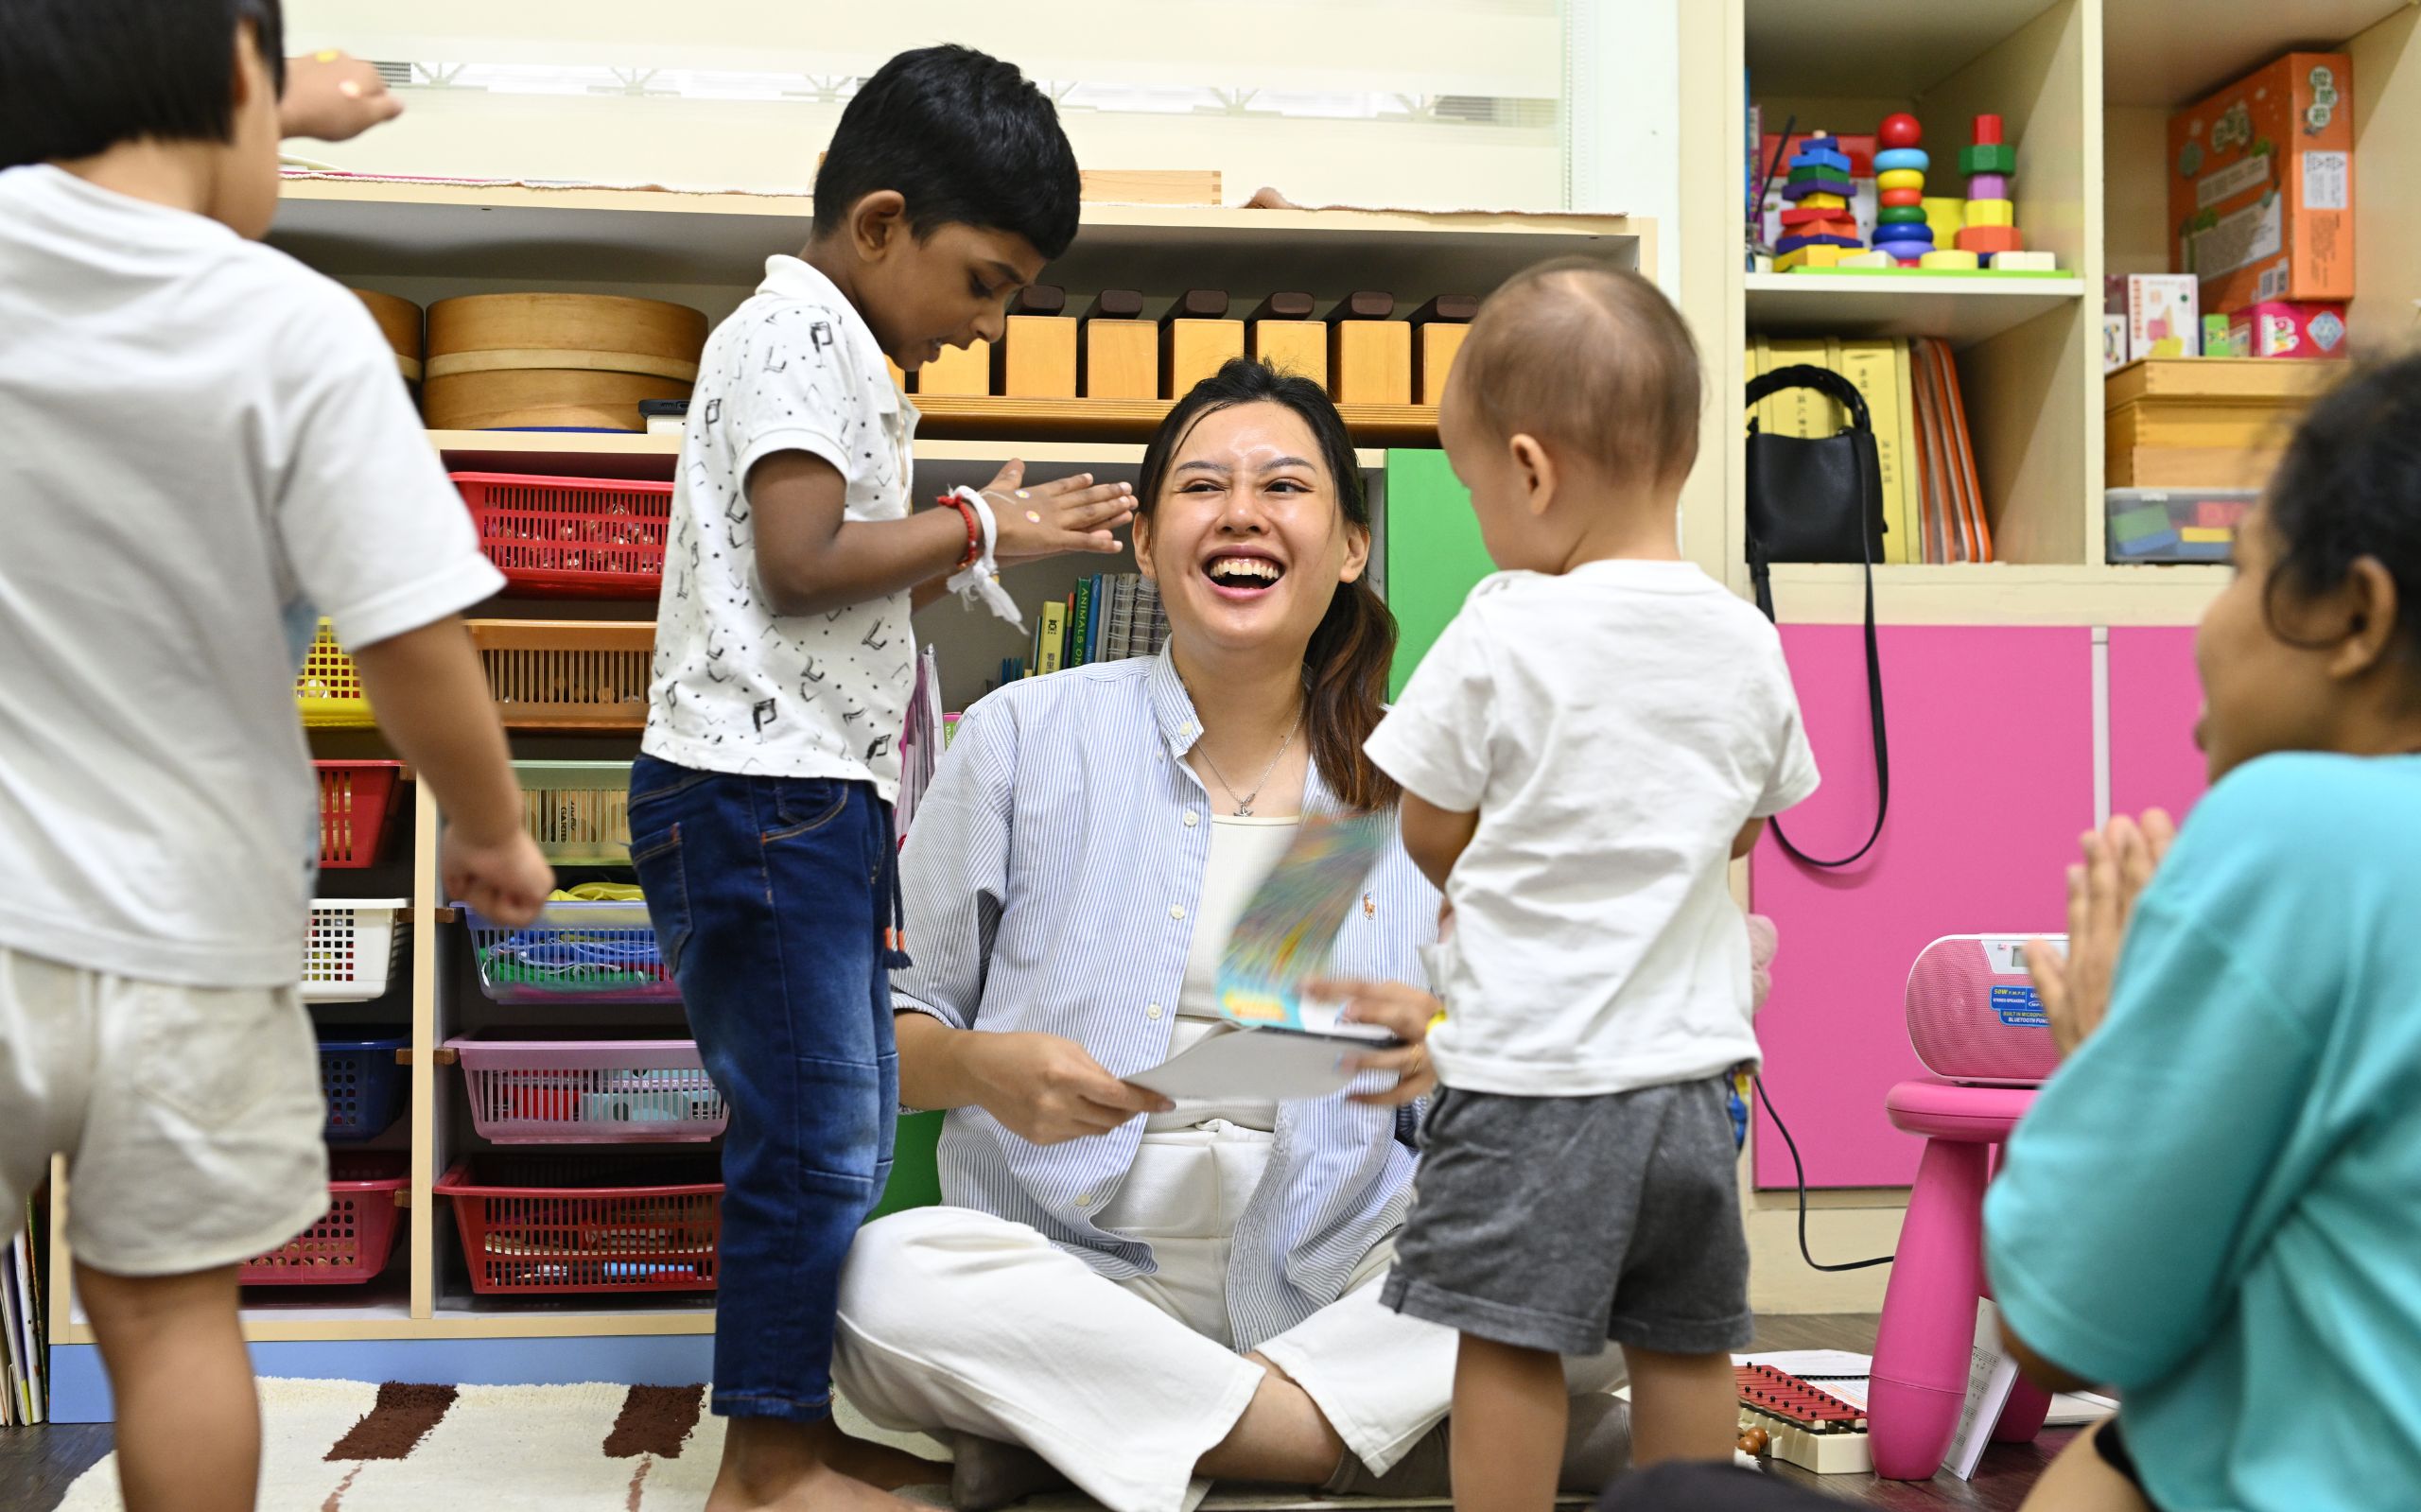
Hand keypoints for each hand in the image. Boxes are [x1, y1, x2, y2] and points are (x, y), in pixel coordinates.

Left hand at [280, 51, 404, 141]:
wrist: (280, 101)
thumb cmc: (324, 112)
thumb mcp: (368, 119)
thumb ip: (389, 110)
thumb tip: (398, 105)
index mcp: (369, 72)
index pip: (384, 94)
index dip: (375, 112)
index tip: (366, 122)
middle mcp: (348, 60)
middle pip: (360, 85)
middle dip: (354, 101)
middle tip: (344, 121)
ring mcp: (324, 59)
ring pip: (338, 81)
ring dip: (335, 95)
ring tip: (324, 115)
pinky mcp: (303, 63)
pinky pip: (317, 80)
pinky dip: (316, 91)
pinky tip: (310, 106)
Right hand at [441, 826, 553, 928]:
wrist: (483, 826)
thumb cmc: (467, 838)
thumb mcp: (456, 864)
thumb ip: (459, 881)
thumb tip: (460, 892)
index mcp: (512, 867)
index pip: (498, 898)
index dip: (480, 897)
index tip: (473, 880)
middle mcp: (527, 876)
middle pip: (501, 910)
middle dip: (480, 900)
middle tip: (477, 880)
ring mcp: (537, 884)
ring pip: (508, 916)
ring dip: (488, 904)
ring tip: (486, 880)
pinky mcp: (543, 891)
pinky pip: (521, 920)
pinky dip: (502, 911)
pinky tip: (501, 888)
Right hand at [970, 1031, 1170, 1143]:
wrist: (981, 1071)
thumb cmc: (1023, 1051)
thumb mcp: (1064, 1047)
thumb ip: (1095, 1070)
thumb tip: (1122, 1090)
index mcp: (1064, 1076)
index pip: (1116, 1096)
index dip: (1145, 1101)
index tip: (1164, 1102)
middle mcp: (1056, 1106)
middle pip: (1111, 1119)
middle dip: (1129, 1111)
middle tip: (1133, 1101)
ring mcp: (1047, 1126)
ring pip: (1096, 1131)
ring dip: (1107, 1118)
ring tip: (1099, 1101)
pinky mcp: (1040, 1139)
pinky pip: (1076, 1135)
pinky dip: (1084, 1124)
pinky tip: (1073, 1108)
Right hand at [980, 460, 1134, 563]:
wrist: (980, 522)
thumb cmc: (983, 508)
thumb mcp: (998, 487)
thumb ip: (1010, 476)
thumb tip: (1017, 461)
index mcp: (1037, 494)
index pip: (1064, 486)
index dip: (1080, 483)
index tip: (1093, 479)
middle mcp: (1051, 506)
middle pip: (1085, 498)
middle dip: (1108, 494)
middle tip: (1127, 490)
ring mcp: (1055, 522)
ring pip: (1090, 515)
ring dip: (1111, 511)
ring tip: (1129, 507)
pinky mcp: (1055, 540)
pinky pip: (1083, 542)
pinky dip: (1100, 544)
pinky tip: (1116, 544)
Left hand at [1309, 978, 1442, 1106]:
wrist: (1469, 1046)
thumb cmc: (1425, 1021)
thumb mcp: (1405, 1002)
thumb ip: (1376, 1000)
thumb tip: (1335, 1001)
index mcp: (1412, 999)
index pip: (1372, 988)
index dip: (1340, 987)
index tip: (1308, 986)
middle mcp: (1423, 1025)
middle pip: (1399, 1016)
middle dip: (1373, 1013)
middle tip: (1344, 1015)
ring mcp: (1428, 1056)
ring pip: (1401, 1057)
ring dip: (1371, 1060)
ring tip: (1343, 1063)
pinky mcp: (1426, 1082)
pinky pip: (1401, 1092)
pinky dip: (1377, 1098)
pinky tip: (1352, 1099)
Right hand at [2025, 809, 2175, 1056]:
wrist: (2129, 1091)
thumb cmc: (2098, 1060)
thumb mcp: (2060, 1023)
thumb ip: (2047, 979)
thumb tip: (2034, 948)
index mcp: (2084, 963)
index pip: (2086, 905)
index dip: (2088, 873)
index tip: (2089, 847)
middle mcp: (2109, 951)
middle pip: (2113, 890)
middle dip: (2115, 852)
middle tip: (2117, 822)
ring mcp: (2136, 952)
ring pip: (2140, 891)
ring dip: (2141, 854)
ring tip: (2142, 824)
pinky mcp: (2161, 957)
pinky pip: (2166, 906)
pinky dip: (2164, 878)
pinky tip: (2168, 858)